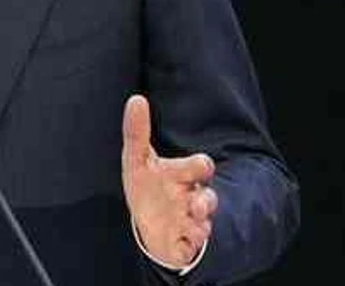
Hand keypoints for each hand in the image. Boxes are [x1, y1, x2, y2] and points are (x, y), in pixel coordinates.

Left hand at [121, 95, 217, 268]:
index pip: (200, 167)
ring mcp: (190, 222)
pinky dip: (188, 244)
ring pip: (203, 224)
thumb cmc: (148, 185)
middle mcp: (192, 198)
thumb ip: (136, 132)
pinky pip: (190, 246)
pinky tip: (184, 241)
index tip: (203, 165)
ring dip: (200, 225)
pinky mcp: (184, 243)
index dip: (200, 166)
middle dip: (206, 201)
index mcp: (184, 175)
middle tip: (197, 203)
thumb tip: (136, 99)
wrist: (149, 222)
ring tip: (195, 224)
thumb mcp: (137, 159)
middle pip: (208, 198)